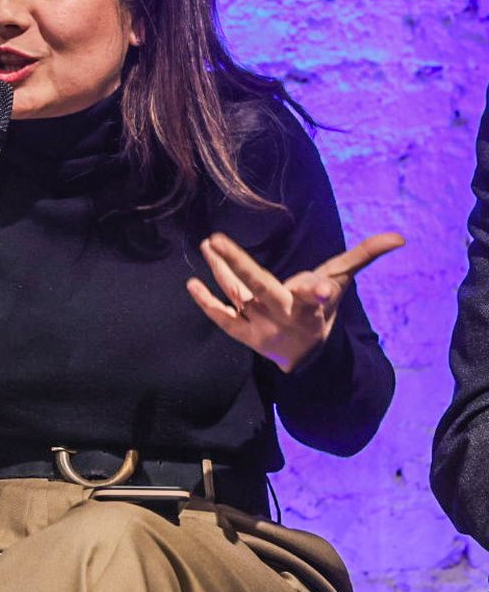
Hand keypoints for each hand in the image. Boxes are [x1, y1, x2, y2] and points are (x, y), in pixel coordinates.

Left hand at [186, 231, 404, 372]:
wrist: (308, 355)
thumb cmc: (323, 309)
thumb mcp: (342, 283)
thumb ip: (363, 257)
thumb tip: (398, 237)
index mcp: (311, 306)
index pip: (316, 296)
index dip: (318, 291)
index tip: (321, 288)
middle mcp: (284, 315)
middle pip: (260, 288)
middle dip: (239, 265)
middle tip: (217, 239)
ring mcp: (260, 325)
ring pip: (235, 294)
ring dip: (218, 270)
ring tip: (206, 245)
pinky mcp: (243, 334)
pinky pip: (222, 318)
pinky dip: (207, 303)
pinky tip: (192, 284)